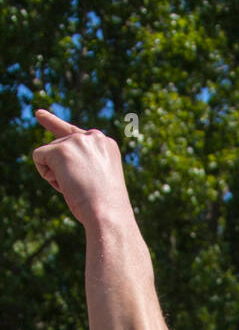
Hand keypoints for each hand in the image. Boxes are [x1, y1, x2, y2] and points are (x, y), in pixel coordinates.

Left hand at [32, 110, 131, 228]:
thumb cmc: (106, 207)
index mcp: (106, 144)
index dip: (55, 125)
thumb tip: (53, 157)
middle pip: (60, 146)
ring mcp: (76, 141)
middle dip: (62, 169)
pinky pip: (39, 156)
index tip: (38, 114)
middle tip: (82, 189)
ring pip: (49, 153)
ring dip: (56, 174)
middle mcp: (93, 137)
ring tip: (77, 189)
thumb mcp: (99, 180)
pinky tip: (64, 185)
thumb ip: (83, 164)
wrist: (109, 215)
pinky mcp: (61, 150)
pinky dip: (45, 173)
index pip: (76, 133)